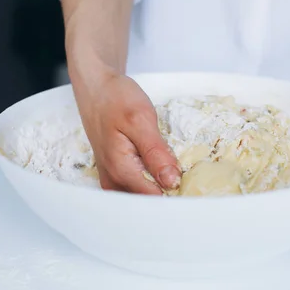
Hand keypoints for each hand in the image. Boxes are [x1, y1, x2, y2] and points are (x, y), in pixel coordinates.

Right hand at [74, 73, 181, 193]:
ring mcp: (113, 180)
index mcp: (121, 171)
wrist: (96, 89)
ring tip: (178, 171)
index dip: (176, 195)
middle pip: (149, 201)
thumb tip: (172, 182)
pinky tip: (164, 168)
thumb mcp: (141, 120)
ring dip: (163, 188)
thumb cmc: (116, 100)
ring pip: (144, 196)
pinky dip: (153, 181)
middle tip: (190, 179)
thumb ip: (156, 153)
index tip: (193, 187)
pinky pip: (138, 186)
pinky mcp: (116, 174)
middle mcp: (114, 182)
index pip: (154, 200)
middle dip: (171, 194)